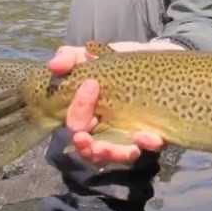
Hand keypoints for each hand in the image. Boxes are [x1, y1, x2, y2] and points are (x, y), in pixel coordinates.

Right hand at [48, 38, 183, 165]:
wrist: (157, 55)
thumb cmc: (119, 60)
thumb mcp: (93, 55)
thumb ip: (69, 57)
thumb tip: (54, 66)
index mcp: (88, 113)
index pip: (76, 122)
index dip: (79, 108)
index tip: (91, 85)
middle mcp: (106, 129)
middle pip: (90, 149)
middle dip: (86, 146)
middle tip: (84, 137)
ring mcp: (129, 134)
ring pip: (116, 155)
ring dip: (112, 154)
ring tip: (109, 148)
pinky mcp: (154, 133)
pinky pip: (150, 146)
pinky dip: (147, 144)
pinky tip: (146, 136)